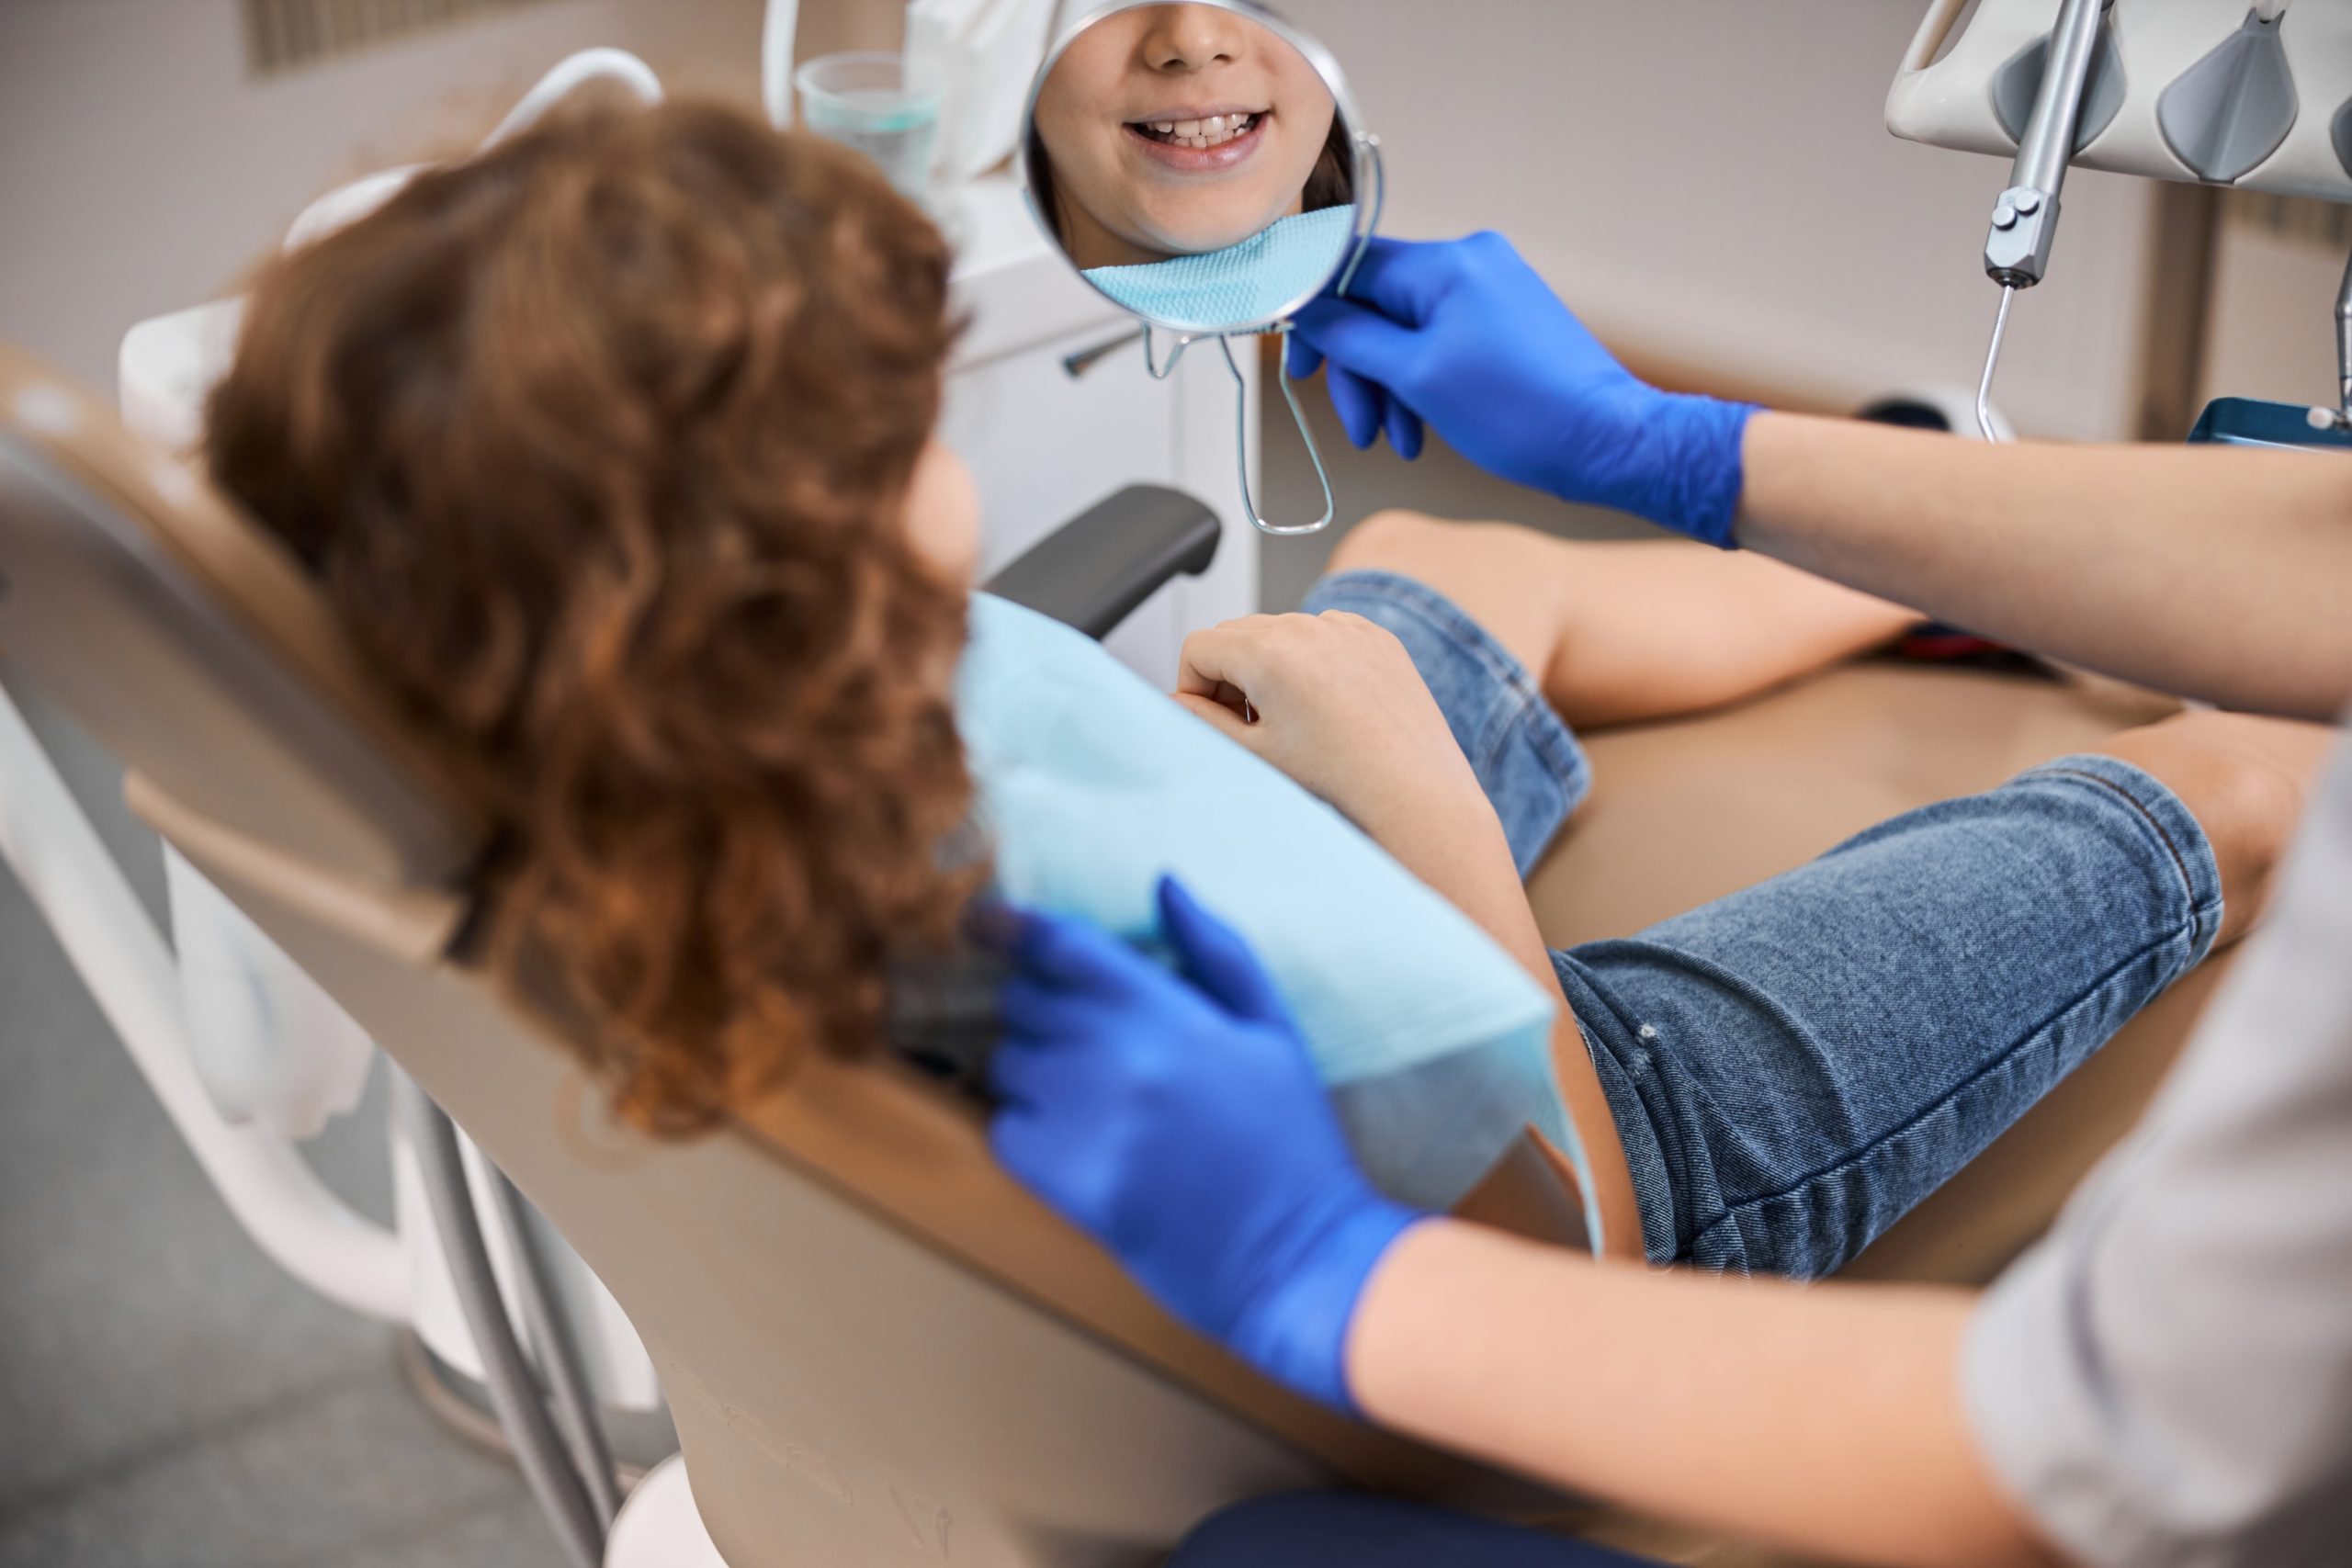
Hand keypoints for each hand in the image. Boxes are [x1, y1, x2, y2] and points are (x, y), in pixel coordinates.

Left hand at [989, 877, 1423, 1410]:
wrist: (1294, 1252)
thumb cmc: (1289, 1137)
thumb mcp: (1271, 1029)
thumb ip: (1215, 951)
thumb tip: (1163, 883)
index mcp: (1163, 1010)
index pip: (1057, 944)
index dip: (1006, 925)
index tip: (979, 920)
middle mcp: (1109, 1054)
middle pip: (1023, 1001)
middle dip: (1043, 1010)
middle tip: (1090, 1045)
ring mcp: (1078, 1118)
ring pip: (1010, 1064)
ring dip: (1037, 1072)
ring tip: (1099, 1104)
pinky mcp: (1059, 1179)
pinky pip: (1006, 1129)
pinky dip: (1029, 1131)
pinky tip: (1086, 1147)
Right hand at [1174, 610, 1486, 841]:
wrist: (1416, 794)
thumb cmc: (1341, 781)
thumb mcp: (1254, 753)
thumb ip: (1201, 720)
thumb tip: (1175, 700)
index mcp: (1270, 652)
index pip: (1199, 646)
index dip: (1194, 687)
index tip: (1213, 720)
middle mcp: (1308, 627)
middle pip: (1237, 634)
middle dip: (1231, 675)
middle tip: (1251, 727)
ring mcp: (1347, 628)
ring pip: (1281, 632)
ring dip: (1272, 667)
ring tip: (1295, 723)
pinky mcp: (1377, 638)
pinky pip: (1326, 635)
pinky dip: (1316, 662)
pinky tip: (1331, 710)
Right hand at [1287, 233, 1759, 547]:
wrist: (1606, 442)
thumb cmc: (1522, 412)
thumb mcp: (1416, 376)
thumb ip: (1351, 337)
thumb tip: (1302, 310)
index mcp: (1446, 263)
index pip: (1347, 269)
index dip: (1313, 319)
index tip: (1300, 367)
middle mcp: (1470, 262)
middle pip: (1375, 306)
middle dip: (1358, 371)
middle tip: (1356, 427)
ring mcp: (1490, 289)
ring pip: (1404, 330)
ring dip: (1388, 387)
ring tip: (1395, 440)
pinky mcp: (1504, 320)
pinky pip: (1438, 342)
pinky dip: (1419, 384)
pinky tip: (1420, 429)